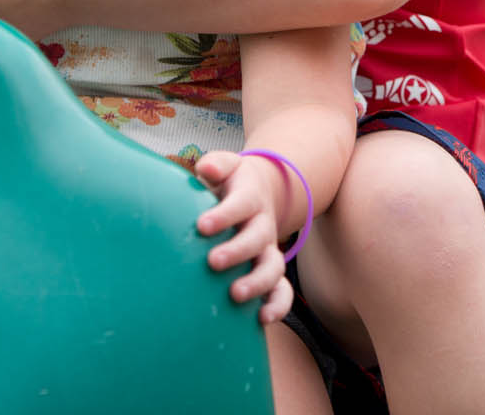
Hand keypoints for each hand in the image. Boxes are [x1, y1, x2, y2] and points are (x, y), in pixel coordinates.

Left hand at [194, 151, 294, 323]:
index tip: (202, 226)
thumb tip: (205, 168)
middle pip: (258, 238)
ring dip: (257, 283)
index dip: (224, 215)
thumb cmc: (231, 182)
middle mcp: (262, 225)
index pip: (240, 204)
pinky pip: (283, 291)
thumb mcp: (226, 166)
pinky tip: (260, 320)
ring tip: (235, 295)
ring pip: (273, 268)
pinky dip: (277, 306)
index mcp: (249, 197)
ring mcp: (269, 250)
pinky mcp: (272, 271)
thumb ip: (215, 165)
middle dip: (237, 251)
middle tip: (213, 261)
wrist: (262, 192)